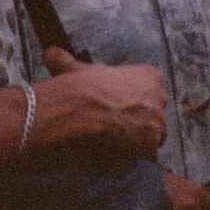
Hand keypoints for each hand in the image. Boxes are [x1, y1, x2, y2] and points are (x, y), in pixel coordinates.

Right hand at [42, 46, 167, 154]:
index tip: (117, 108)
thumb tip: (50, 53)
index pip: (149, 93)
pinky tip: (115, 152)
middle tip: (115, 126)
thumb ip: (68, 61)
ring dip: (136, 140)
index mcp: (149, 75)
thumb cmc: (80, 86)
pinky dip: (132, 155)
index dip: (133, 103)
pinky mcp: (152, 142)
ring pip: (151, 135)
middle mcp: (159, 96)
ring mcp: (158, 120)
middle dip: (139, 121)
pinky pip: (145, 152)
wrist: (80, 109)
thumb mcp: (77, 68)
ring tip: (113, 141)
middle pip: (153, 114)